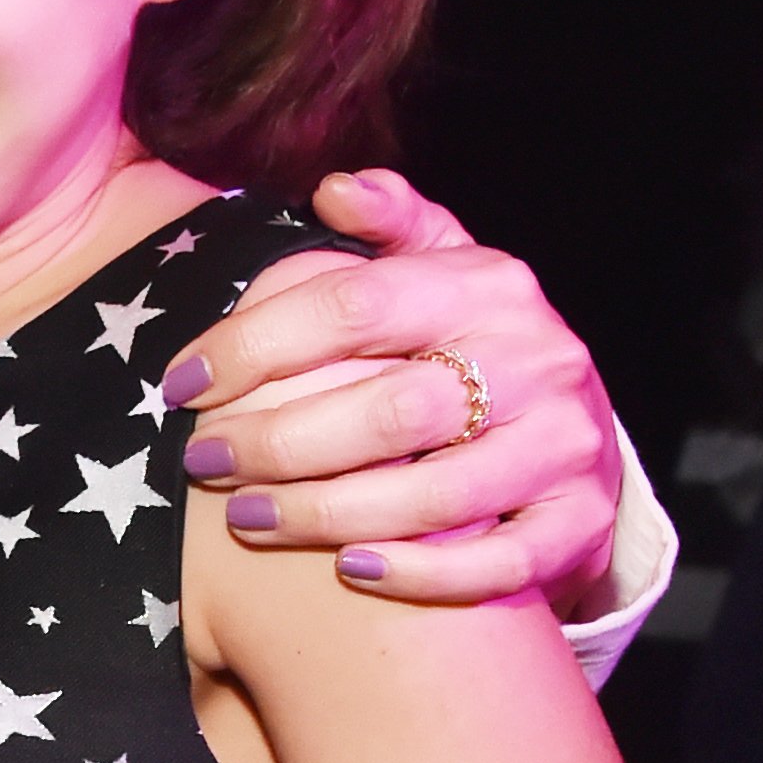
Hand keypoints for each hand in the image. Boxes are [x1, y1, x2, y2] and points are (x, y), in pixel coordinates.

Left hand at [162, 168, 621, 615]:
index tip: (183, 381)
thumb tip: (333, 190)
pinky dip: (419, 573)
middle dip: (279, 441)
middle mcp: (537, 361)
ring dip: (327, 514)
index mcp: (489, 287)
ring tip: (248, 520)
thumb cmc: (479, 348)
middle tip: (203, 460)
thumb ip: (394, 225)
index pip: (356, 306)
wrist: (580, 434)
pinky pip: (496, 565)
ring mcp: (564, 447)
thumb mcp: (448, 268)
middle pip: (390, 411)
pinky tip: (348, 569)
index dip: (256, 344)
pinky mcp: (580, 523)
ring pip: (436, 497)